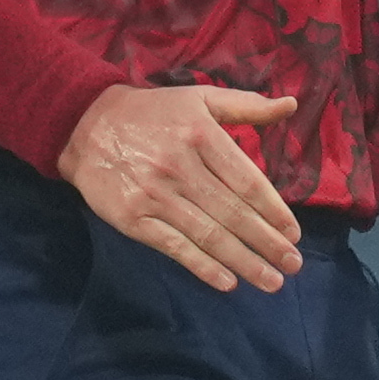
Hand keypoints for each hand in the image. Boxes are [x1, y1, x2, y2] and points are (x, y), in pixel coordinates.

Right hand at [60, 84, 303, 291]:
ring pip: (209, 234)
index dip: (274, 210)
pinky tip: (228, 282)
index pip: (247, 182)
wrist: (85, 125)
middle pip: (233, 213)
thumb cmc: (152, 113)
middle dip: (267, 243)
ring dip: (244, 262)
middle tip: (293, 264)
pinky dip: (203, 267)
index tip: (294, 233)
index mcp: (202, 136)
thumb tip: (291, 105)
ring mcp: (156, 195)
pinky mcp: (133, 218)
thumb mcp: (200, 97)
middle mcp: (181, 167)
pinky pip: (174, 246)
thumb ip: (246, 105)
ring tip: (272, 281)